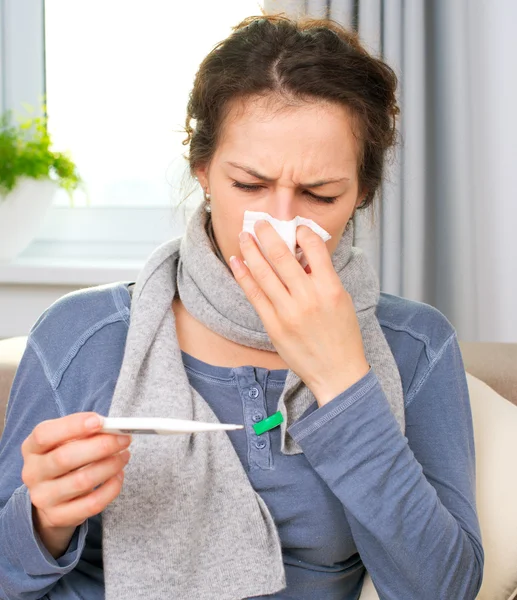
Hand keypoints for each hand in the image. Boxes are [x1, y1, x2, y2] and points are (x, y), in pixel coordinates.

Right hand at [21, 412, 130, 557]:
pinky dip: (111, 488)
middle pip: (64, 459)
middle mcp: (32, 473)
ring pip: (81, 482)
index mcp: (31, 448)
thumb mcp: (65, 441)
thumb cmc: (65, 459)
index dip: (73, 426)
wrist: (52, 498)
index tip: (100, 421)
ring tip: (124, 455)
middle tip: (124, 439)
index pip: (44, 434)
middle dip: (101, 446)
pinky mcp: (59, 516)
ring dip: (110, 466)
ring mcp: (43, 498)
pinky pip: (91, 504)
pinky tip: (119, 475)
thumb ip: (84, 432)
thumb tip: (111, 427)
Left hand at [229, 220, 369, 405]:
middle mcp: (308, 298)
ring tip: (244, 235)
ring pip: (264, 273)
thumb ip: (323, 277)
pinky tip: (237, 261)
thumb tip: (301, 254)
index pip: (314, 248)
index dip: (302, 232)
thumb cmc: (342, 336)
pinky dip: (243, 275)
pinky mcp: (273, 325)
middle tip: (259, 222)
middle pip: (282, 257)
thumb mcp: (341, 300)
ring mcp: (288, 312)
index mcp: (330, 288)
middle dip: (268, 235)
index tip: (295, 226)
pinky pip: (254, 294)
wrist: (337, 372)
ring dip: (251, 250)